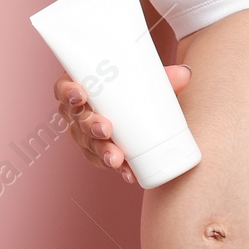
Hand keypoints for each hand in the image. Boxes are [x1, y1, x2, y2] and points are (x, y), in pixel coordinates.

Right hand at [53, 64, 191, 184]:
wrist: (139, 107)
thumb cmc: (132, 88)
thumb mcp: (144, 79)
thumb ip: (163, 77)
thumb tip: (184, 74)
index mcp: (80, 88)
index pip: (64, 89)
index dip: (68, 92)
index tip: (81, 95)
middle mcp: (78, 113)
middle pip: (77, 121)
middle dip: (90, 127)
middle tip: (106, 129)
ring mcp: (85, 136)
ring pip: (88, 145)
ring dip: (102, 152)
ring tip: (117, 158)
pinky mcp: (99, 153)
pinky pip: (103, 161)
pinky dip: (117, 168)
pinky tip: (128, 173)